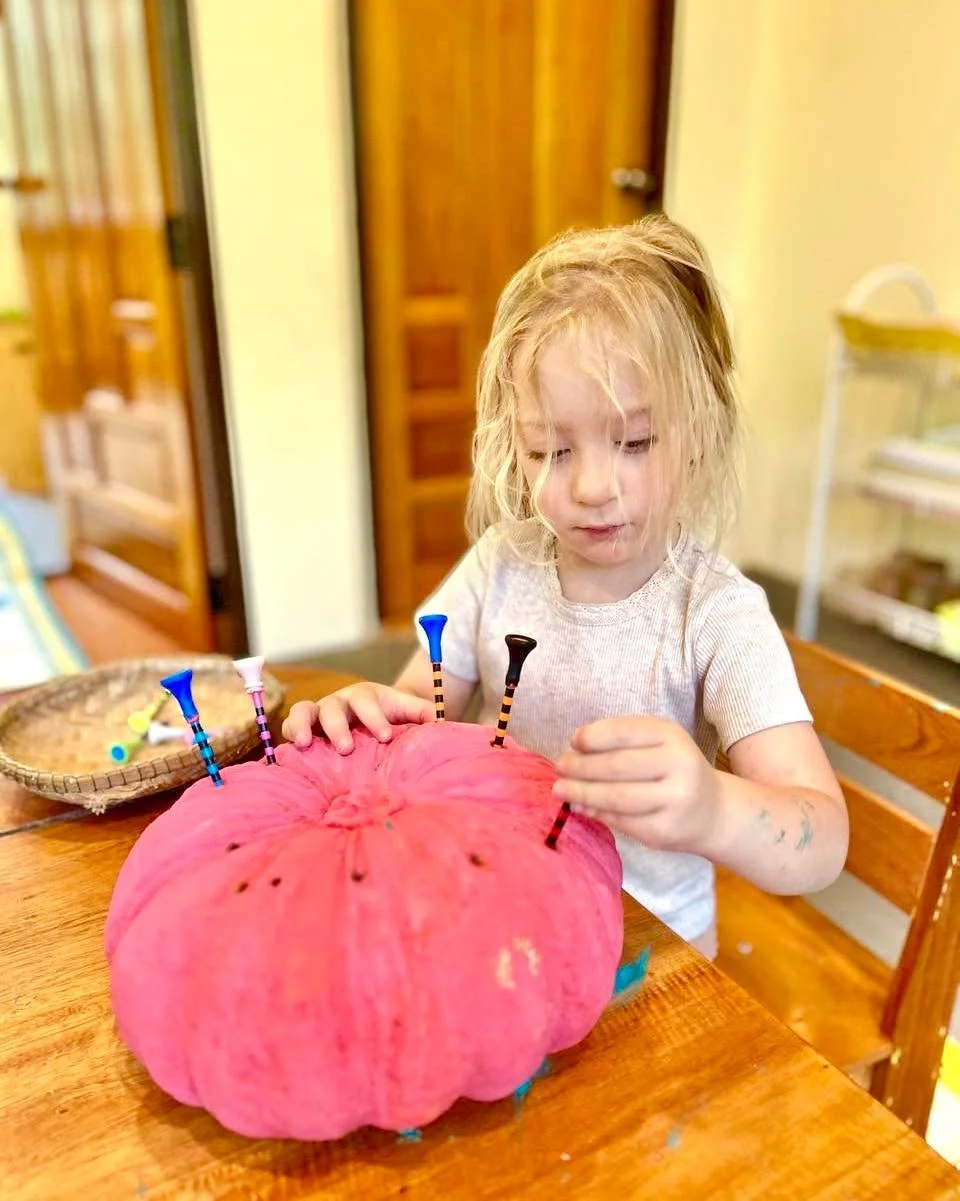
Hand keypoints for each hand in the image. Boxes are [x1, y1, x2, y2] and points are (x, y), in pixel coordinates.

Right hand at [281, 683, 435, 752]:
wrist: (373, 718)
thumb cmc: (391, 716)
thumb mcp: (408, 711)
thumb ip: (424, 715)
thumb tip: (442, 725)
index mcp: (366, 696)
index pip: (368, 703)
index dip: (374, 718)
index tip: (384, 736)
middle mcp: (339, 702)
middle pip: (334, 708)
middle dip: (339, 727)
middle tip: (347, 749)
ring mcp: (319, 714)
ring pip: (303, 711)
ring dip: (301, 725)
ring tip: (303, 744)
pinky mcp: (303, 728)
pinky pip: (289, 727)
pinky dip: (287, 736)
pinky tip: (289, 753)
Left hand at [553, 716, 721, 852]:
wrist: (713, 812)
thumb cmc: (674, 769)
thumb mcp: (659, 743)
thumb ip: (623, 741)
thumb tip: (575, 750)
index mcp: (673, 736)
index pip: (626, 732)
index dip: (594, 736)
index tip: (573, 741)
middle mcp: (679, 766)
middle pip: (618, 766)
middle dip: (581, 767)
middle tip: (559, 767)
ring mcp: (674, 801)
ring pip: (617, 797)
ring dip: (582, 793)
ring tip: (560, 790)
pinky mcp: (665, 831)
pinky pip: (622, 821)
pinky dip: (596, 813)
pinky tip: (581, 807)